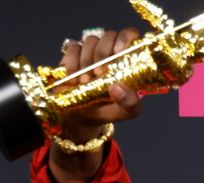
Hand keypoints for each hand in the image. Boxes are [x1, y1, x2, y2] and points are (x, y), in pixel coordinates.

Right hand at [49, 27, 145, 182]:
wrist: (78, 125)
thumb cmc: (106, 116)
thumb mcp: (125, 115)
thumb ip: (132, 104)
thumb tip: (122, 87)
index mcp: (128, 63)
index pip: (133, 38)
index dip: (128, 41)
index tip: (122, 57)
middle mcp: (110, 55)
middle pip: (111, 36)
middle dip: (107, 53)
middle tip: (103, 74)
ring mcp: (89, 56)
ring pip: (91, 39)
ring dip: (89, 60)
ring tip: (87, 82)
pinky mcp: (70, 60)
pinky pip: (71, 47)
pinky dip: (72, 60)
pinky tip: (74, 77)